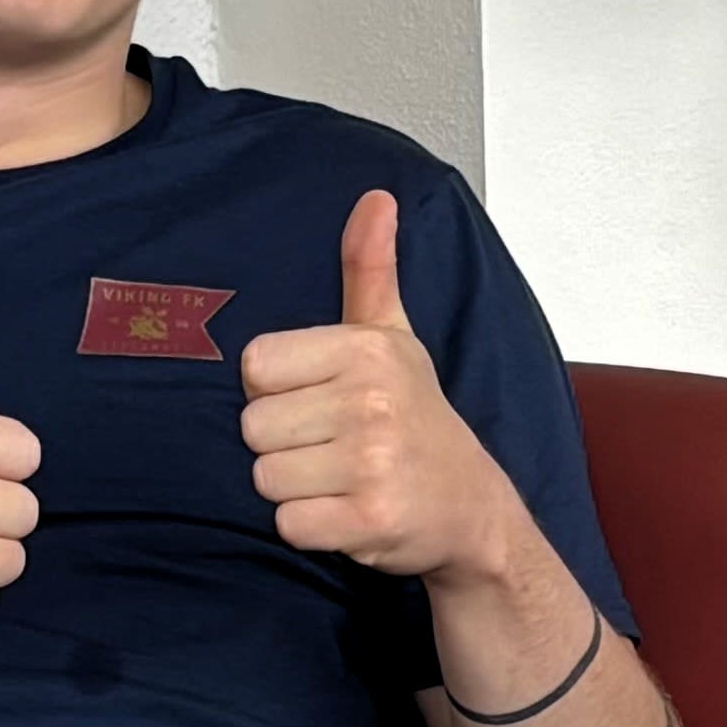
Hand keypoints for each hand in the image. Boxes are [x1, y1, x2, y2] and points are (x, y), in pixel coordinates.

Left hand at [242, 191, 521, 577]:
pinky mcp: (369, 520)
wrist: (473, 508)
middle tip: (335, 448)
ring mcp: (372, 463)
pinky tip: (347, 514)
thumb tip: (375, 197)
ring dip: (296, 489)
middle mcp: (370, 401)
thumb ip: (371, 269)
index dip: (279, 392)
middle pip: (253, 427)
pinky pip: (290, 524)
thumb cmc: (418, 419)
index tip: (322, 402)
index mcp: (366, 349)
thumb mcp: (395, 337)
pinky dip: (311, 528)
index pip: (256, 367)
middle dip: (285, 446)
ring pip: (266, 478)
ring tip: (341, 480)